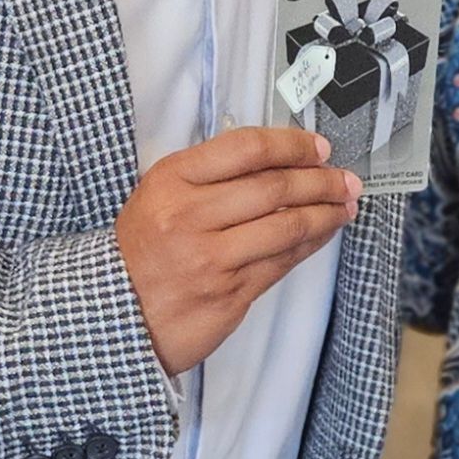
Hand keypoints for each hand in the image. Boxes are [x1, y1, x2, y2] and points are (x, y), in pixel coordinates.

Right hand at [115, 126, 360, 375]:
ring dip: (325, 214)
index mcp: (172, 180)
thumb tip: (277, 157)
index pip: (246, 149)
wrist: (114, 314)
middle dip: (320, 180)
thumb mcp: (160, 194)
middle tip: (344, 177)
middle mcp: (190, 217)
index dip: (292, 145)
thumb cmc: (142, 249)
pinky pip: (281, 263)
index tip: (318, 147)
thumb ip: (209, 174)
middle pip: (274, 188)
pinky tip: (323, 233)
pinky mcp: (229, 296)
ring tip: (344, 204)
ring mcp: (211, 260)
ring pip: (287, 228)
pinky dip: (310, 245)